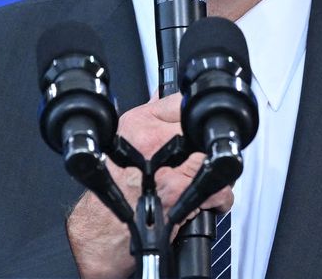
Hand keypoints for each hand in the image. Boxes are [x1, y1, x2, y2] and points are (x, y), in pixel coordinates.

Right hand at [66, 93, 235, 278]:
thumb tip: (162, 93)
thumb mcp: (122, 140)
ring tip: (200, 182)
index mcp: (138, 123)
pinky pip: (219, 188)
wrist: (103, 229)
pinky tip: (205, 202)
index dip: (194, 118)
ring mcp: (169, 166)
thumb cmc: (112, 189)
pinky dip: (219, 199)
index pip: (182, 102)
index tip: (198, 128)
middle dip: (205, 146)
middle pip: (202, 131)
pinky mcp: (182, 193)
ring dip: (215, 173)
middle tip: (198, 159)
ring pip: (214, 158)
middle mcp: (152, 141)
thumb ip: (148, 116)